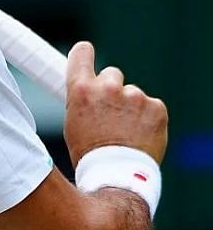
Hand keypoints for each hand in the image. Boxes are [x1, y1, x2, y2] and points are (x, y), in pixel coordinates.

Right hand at [64, 42, 167, 165]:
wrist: (116, 175)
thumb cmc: (90, 152)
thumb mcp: (73, 120)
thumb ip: (82, 98)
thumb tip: (86, 88)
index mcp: (81, 89)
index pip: (82, 53)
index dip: (84, 54)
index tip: (85, 54)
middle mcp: (108, 87)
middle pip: (112, 74)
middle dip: (111, 89)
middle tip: (109, 112)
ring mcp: (134, 96)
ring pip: (132, 93)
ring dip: (130, 106)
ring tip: (125, 131)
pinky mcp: (156, 107)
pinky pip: (150, 105)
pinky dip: (147, 117)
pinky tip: (139, 134)